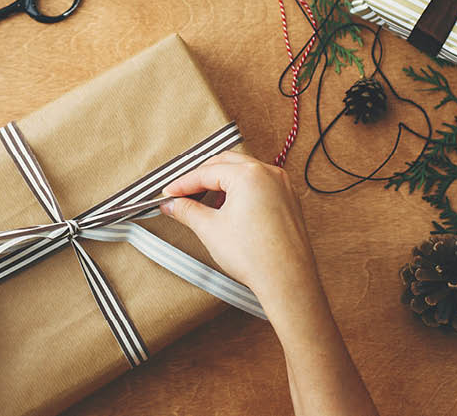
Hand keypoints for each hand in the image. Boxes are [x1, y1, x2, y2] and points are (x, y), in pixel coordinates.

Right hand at [162, 152, 378, 415]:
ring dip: (221, 188)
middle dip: (202, 180)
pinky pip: (259, 192)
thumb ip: (187, 211)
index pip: (207, 170)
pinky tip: (226, 218)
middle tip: (180, 196)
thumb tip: (170, 205)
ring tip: (200, 209)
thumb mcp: (211, 231)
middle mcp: (272, 174)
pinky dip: (239, 199)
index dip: (181, 183)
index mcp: (251, 173)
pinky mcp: (292, 209)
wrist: (293, 289)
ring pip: (245, 178)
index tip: (163, 195)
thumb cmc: (255, 259)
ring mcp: (286, 191)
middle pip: (227, 166)